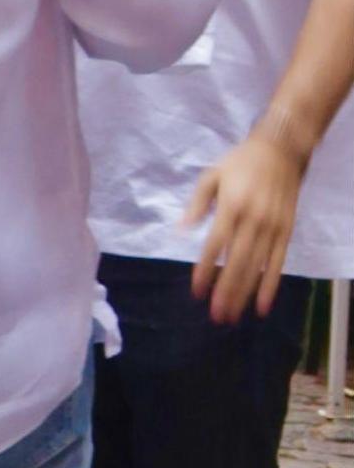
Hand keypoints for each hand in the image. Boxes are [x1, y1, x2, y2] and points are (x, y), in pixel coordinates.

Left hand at [185, 133, 304, 322]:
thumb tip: (181, 230)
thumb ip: (197, 205)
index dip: (206, 270)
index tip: (196, 292)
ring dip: (244, 294)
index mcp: (231, 207)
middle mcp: (253, 221)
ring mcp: (273, 228)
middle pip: (237, 263)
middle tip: (215, 316)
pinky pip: (278, 263)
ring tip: (232, 315)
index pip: (215, 246)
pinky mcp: (286, 232)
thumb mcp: (211, 176)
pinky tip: (263, 306)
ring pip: (257, 268)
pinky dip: (271, 285)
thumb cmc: (239, 164)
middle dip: (226, 291)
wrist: (281, 152)